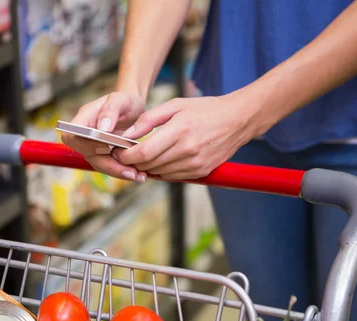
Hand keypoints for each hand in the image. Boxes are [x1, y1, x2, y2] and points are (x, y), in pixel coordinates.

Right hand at [61, 92, 147, 181]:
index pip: (71, 136)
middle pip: (88, 156)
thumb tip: (102, 128)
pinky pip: (110, 167)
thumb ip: (111, 109)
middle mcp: (85, 136)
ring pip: (100, 165)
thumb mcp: (121, 99)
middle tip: (131, 171)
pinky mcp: (105, 156)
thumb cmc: (125, 101)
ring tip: (139, 175)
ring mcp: (94, 148)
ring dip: (118, 172)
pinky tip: (139, 174)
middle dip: (109, 165)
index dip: (85, 145)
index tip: (107, 148)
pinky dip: (123, 171)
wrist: (133, 108)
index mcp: (83, 119)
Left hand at [112, 92, 264, 179]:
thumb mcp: (175, 106)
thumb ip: (148, 120)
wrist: (238, 120)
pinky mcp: (201, 172)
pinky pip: (173, 177)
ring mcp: (196, 163)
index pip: (145, 152)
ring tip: (143, 156)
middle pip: (150, 165)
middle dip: (133, 162)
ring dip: (147, 167)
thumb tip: (127, 134)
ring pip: (160, 173)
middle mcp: (188, 150)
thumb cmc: (205, 109)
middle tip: (125, 155)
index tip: (118, 153)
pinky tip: (161, 160)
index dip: (127, 156)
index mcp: (179, 130)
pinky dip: (163, 171)